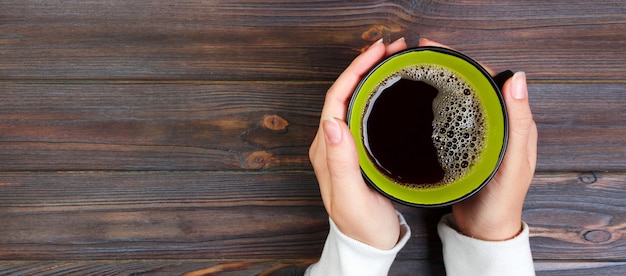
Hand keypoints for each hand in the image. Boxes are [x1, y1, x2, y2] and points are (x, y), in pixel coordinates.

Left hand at [309, 38, 407, 249]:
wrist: (368, 245)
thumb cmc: (362, 226)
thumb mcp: (352, 198)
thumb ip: (341, 163)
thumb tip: (332, 123)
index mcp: (326, 150)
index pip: (336, 98)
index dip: (355, 70)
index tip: (377, 53)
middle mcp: (332, 144)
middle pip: (345, 92)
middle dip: (366, 65)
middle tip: (393, 48)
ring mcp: (345, 146)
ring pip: (354, 99)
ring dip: (371, 75)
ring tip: (394, 59)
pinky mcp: (358, 150)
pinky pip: (364, 111)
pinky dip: (377, 92)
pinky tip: (391, 88)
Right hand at [418, 39, 538, 240]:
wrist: (483, 230)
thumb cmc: (501, 201)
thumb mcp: (512, 163)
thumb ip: (517, 123)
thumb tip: (518, 78)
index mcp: (513, 122)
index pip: (490, 78)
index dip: (466, 60)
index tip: (439, 49)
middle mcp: (495, 123)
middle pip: (471, 84)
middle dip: (448, 65)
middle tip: (420, 54)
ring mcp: (477, 134)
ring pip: (458, 98)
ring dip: (440, 81)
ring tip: (417, 69)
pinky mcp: (460, 145)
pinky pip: (447, 117)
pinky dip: (434, 103)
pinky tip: (418, 100)